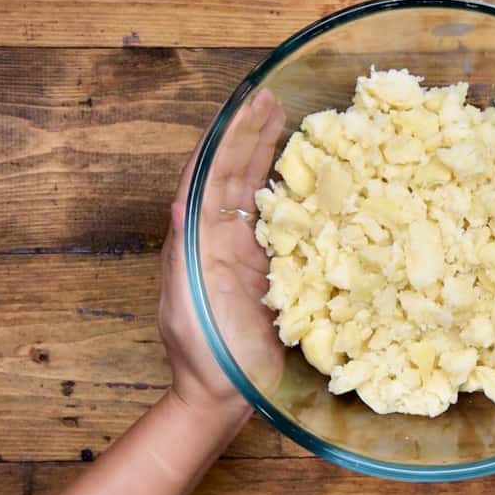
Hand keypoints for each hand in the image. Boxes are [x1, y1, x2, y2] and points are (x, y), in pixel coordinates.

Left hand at [158, 89, 286, 419]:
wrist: (224, 397)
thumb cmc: (201, 356)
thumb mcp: (184, 304)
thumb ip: (182, 256)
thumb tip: (180, 201)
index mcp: (199, 237)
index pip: (210, 174)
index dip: (225, 138)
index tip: (242, 104)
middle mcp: (224, 236)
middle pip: (238, 172)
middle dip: (252, 133)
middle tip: (272, 98)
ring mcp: (251, 250)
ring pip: (261, 190)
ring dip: (271, 152)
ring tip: (287, 116)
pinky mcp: (277, 269)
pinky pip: (288, 223)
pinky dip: (298, 193)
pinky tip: (314, 170)